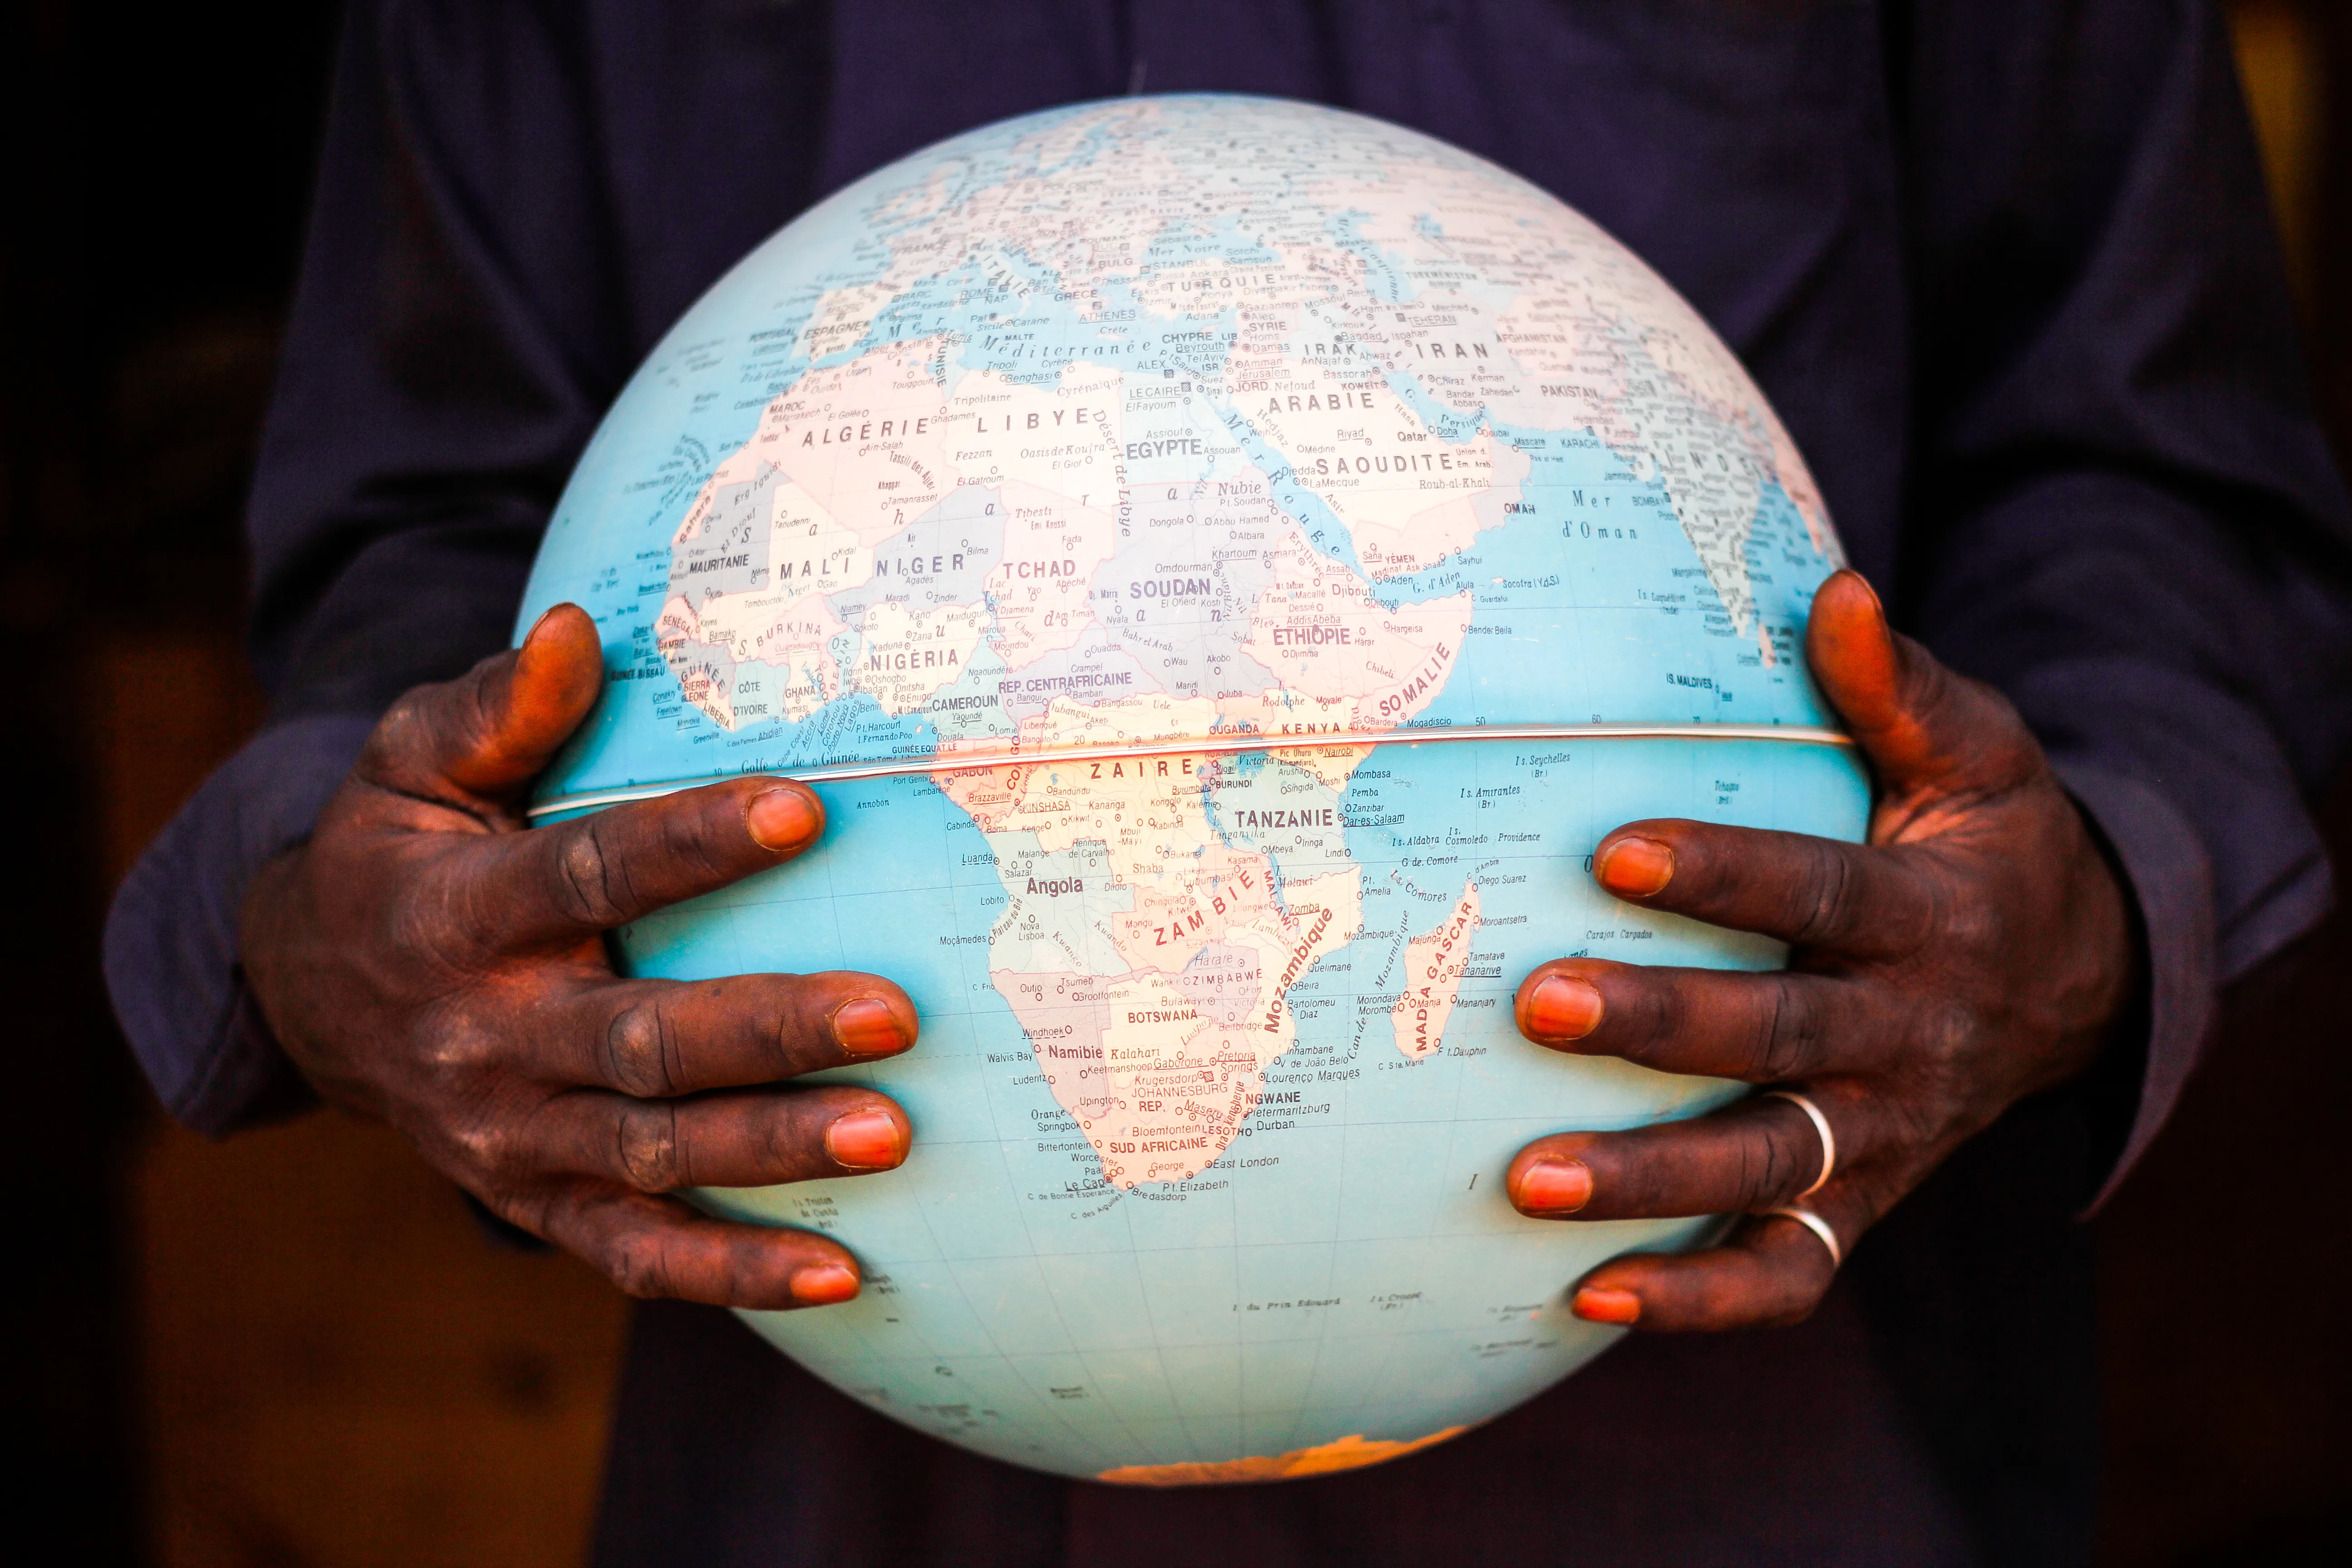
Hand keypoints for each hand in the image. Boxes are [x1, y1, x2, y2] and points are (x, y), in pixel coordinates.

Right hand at [240, 605, 918, 1309]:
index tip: (805, 808)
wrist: (309, 994)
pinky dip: (732, 1274)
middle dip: (767, 1030)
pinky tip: (840, 1275)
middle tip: (892, 1011)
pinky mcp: (538, 1202)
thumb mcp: (411, 765)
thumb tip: (576, 630)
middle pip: (640, 1040)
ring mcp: (513, 1136)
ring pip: (654, 1153)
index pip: (586, 875)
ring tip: (893, 1134)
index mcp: (457, 916)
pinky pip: (636, 1255)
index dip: (692, 842)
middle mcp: (486, 1038)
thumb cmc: (397, 853)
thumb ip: (494, 708)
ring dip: (773, 1150)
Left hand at [1504, 570, 2137, 1329]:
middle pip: (1775, 1039)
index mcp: (1925, 918)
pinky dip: (1700, 1300)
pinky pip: (1787, 1272)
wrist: (2077, 978)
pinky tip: (1591, 1298)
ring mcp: (1879, 1134)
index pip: (1818, 894)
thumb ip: (1900, 688)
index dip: (1723, 873)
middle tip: (1532, 1002)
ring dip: (1649, 1183)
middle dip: (1657, 1028)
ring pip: (1766, 1170)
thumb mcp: (1976, 757)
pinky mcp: (1857, 1200)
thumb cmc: (1988, 846)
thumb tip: (1835, 592)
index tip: (1615, 847)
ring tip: (1527, 1179)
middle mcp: (1903, 1037)